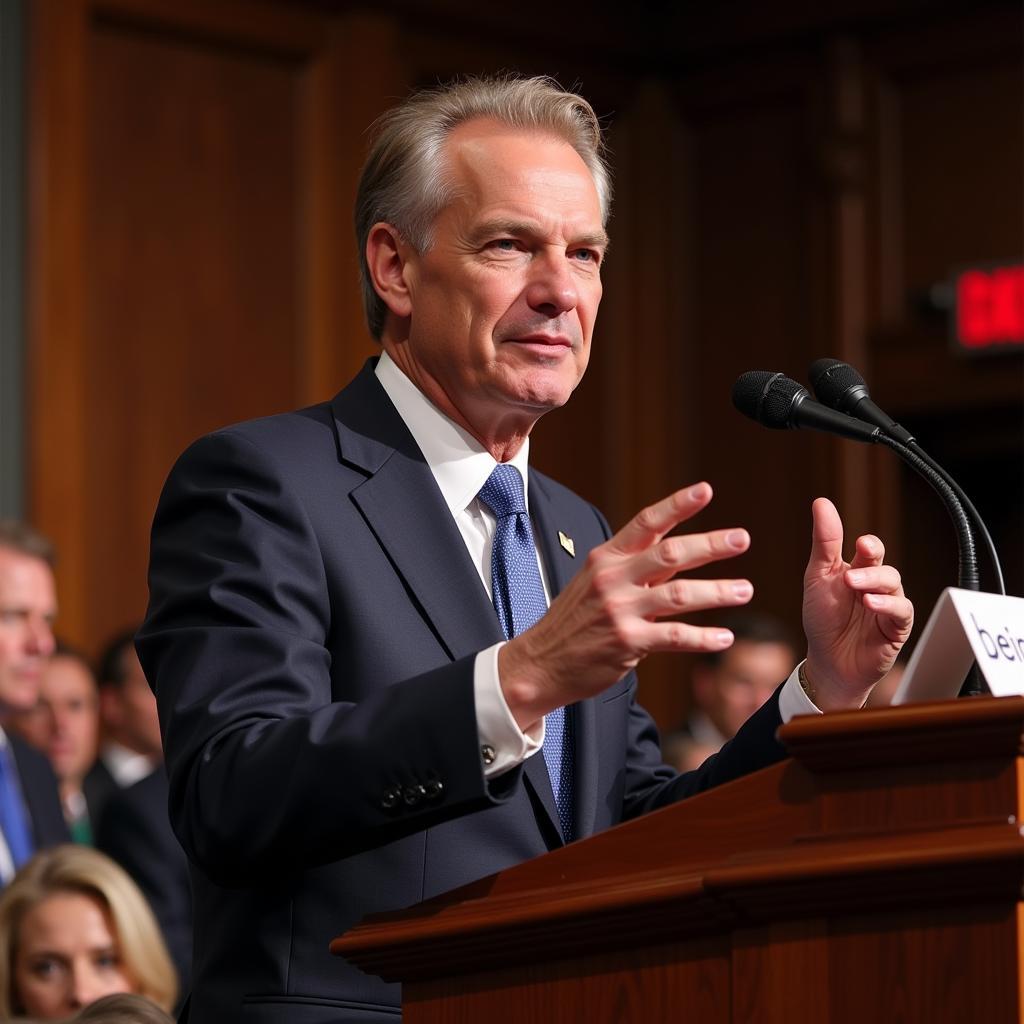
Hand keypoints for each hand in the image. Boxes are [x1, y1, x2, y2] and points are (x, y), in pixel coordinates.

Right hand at [499, 482, 752, 730]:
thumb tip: (680, 554)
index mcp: (606, 557)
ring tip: (745, 590)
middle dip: (710, 545)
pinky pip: (674, 637)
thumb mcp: (595, 582)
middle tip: (741, 539)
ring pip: (679, 594)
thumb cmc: (574, 621)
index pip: (646, 523)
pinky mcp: (627, 642)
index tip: (705, 490)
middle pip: (670, 553)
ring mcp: (620, 610)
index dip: (677, 505)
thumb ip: (636, 568)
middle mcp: (613, 578)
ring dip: (717, 591)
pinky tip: (724, 638)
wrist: (541, 662)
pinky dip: (703, 637)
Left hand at [801, 498, 913, 710]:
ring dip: (875, 582)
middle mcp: (877, 586)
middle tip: (858, 558)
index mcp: (859, 570)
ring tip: (854, 585)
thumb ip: (825, 543)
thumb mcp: (819, 577)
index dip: (868, 544)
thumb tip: (822, 502)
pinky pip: (901, 611)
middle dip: (873, 561)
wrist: (828, 661)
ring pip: (894, 585)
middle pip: (884, 565)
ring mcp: (888, 606)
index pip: (871, 550)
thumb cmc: (823, 618)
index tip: (858, 540)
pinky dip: (887, 606)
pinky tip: (870, 604)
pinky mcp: (897, 628)